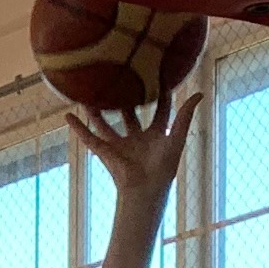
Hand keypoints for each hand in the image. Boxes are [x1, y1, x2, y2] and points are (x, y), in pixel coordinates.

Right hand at [62, 86, 200, 201]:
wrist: (144, 190)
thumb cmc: (163, 167)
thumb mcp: (176, 137)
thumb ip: (184, 116)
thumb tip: (200, 93)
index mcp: (156, 136)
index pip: (160, 112)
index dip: (162, 96)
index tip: (160, 77)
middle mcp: (137, 139)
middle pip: (130, 116)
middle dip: (126, 101)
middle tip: (122, 81)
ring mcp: (120, 145)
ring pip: (106, 124)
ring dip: (97, 112)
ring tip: (90, 96)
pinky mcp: (105, 152)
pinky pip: (89, 137)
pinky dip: (78, 128)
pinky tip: (68, 115)